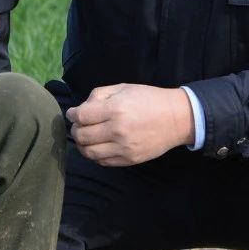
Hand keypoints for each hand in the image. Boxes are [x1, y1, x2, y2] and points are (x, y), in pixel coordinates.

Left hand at [66, 83, 194, 166]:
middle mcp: (118, 130)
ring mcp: (123, 148)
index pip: (81, 116)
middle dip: (75, 130)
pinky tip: (98, 146)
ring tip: (85, 137)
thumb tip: (80, 109)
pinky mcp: (129, 159)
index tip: (72, 113)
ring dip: (82, 145)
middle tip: (78, 125)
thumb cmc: (148, 99)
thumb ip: (99, 95)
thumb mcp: (123, 87)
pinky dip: (94, 155)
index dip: (72, 114)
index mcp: (115, 109)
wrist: (176, 118)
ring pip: (89, 152)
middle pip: (82, 136)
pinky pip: (103, 162)